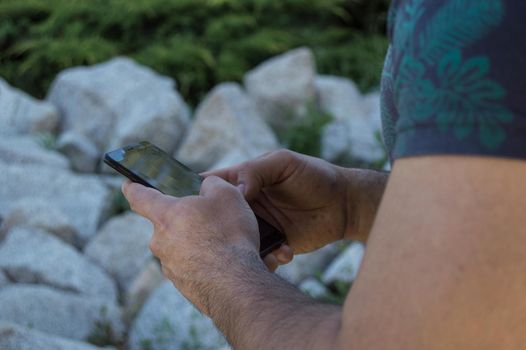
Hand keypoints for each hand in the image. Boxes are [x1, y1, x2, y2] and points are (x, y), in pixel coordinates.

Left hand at [122, 176, 263, 310]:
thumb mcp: (227, 195)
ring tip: (222, 243)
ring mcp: (169, 265)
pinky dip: (202, 262)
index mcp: (166, 215)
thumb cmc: (229, 235)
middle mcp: (160, 241)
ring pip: (178, 246)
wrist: (235, 284)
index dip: (133, 187)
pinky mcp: (181, 284)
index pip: (139, 197)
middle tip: (209, 218)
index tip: (128, 184)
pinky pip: (189, 266)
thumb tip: (207, 187)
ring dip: (195, 242)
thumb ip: (211, 184)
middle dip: (183, 219)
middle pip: (166, 224)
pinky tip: (222, 262)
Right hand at [203, 150, 349, 257]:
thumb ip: (255, 171)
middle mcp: (247, 205)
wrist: (344, 204)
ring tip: (257, 248)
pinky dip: (268, 259)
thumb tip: (233, 193)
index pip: (212, 186)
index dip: (200, 196)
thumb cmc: (315, 176)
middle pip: (219, 219)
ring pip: (236, 241)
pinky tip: (285, 252)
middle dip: (217, 230)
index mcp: (244, 181)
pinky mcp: (273, 245)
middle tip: (223, 239)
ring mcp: (259, 226)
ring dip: (244, 247)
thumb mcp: (283, 163)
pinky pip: (260, 257)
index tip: (196, 209)